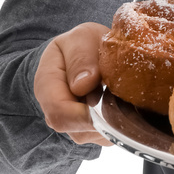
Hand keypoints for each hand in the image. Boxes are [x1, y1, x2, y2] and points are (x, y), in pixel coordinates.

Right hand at [33, 22, 112, 146]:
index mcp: (46, 87)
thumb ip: (81, 57)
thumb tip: (84, 84)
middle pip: (82, 129)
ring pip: (100, 135)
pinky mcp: (96, 133)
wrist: (86, 54)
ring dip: (117, 116)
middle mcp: (58, 114)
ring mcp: (76, 128)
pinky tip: (126, 100)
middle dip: (107, 112)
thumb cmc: (82, 45)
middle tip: (124, 87)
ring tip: (122, 90)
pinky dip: (124, 120)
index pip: (59, 113)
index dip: (85, 112)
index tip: (109, 96)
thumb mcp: (81, 38)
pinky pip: (112, 135)